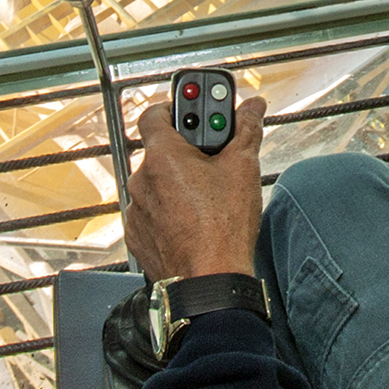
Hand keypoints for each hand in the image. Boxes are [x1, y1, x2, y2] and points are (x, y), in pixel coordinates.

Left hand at [124, 92, 268, 280]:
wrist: (209, 282)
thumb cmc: (223, 229)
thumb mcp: (243, 169)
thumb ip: (246, 130)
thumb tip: (252, 108)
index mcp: (162, 156)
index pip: (154, 112)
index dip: (175, 106)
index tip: (195, 108)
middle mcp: (141, 179)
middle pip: (161, 151)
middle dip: (187, 151)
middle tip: (213, 157)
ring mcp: (136, 209)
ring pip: (157, 183)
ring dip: (178, 183)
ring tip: (208, 196)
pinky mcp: (137, 234)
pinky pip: (151, 210)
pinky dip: (168, 210)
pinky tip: (194, 219)